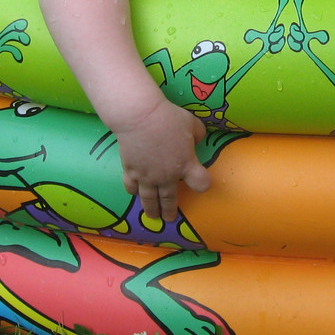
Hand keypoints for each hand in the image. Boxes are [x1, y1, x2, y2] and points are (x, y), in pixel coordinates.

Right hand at [113, 98, 210, 222]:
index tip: (201, 182)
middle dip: (170, 210)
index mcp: (186, 165)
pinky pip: (132, 188)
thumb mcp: (192, 123)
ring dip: (152, 210)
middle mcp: (167, 176)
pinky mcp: (131, 172)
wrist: (139, 117)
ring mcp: (148, 177)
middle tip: (169, 218)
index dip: (203, 184)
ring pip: (150, 200)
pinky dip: (134, 192)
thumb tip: (195, 141)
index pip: (201, 184)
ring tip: (153, 217)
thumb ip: (198, 135)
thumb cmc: (168, 118)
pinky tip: (135, 193)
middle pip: (170, 200)